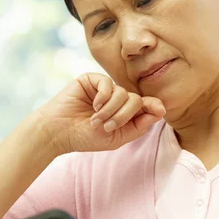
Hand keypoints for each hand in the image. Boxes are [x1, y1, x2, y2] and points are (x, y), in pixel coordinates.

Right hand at [36, 73, 165, 155]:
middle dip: (124, 115)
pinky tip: (94, 106)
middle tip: (108, 126)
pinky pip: (108, 83)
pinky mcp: (92, 80)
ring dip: (111, 110)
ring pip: (122, 93)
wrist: (58, 132)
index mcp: (125, 113)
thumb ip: (139, 125)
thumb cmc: (85, 137)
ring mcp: (104, 89)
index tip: (160, 109)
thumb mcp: (117, 137)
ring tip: (96, 120)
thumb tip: (161, 109)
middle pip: (136, 99)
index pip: (146, 106)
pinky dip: (103, 97)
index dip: (154, 106)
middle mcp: (117, 99)